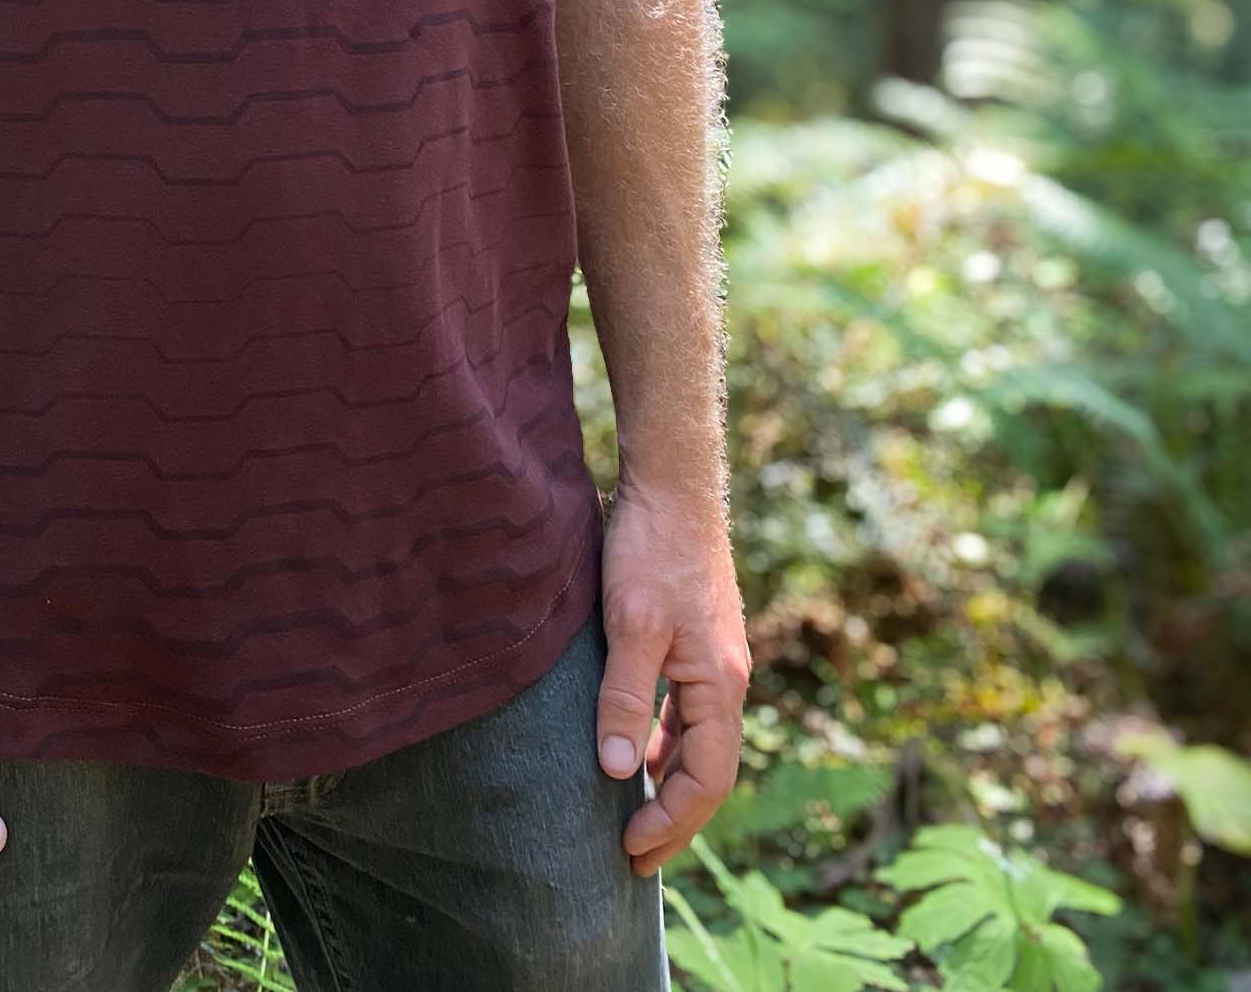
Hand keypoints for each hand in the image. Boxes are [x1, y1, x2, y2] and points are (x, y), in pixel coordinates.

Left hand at [593, 482, 749, 877]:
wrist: (673, 483)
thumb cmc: (652, 548)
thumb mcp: (630, 623)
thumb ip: (625, 697)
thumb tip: (616, 772)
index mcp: (719, 683)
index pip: (707, 779)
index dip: (672, 822)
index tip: (630, 850)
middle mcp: (726, 678)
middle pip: (709, 769)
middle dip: (675, 818)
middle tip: (635, 858)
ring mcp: (714, 658)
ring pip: (699, 741)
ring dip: (670, 782)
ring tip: (635, 816)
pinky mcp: (696, 638)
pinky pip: (689, 711)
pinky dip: (667, 741)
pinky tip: (639, 748)